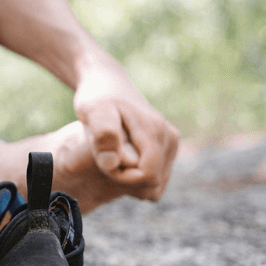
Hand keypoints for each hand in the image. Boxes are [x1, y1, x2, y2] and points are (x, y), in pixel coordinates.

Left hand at [73, 65, 179, 201]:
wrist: (106, 82)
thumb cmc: (96, 97)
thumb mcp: (93, 112)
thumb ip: (103, 135)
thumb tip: (113, 163)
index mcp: (155, 132)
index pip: (146, 176)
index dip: (121, 177)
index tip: (103, 161)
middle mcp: (170, 137)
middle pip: (153, 182)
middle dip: (126, 179)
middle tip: (104, 157)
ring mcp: (172, 142)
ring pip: (156, 183)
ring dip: (130, 178)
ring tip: (111, 155)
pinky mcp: (169, 146)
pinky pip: (156, 178)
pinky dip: (137, 176)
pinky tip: (120, 160)